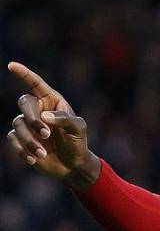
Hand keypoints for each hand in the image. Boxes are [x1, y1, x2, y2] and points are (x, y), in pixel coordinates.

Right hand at [6, 62, 99, 189]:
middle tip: (46, 135)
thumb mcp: (78, 129)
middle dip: (33, 119)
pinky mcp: (21, 139)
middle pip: (24, 103)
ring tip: (43, 153)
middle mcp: (38, 109)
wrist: (72, 165)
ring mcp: (28, 125)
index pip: (36, 84)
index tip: (11, 65)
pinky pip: (13, 139)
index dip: (24, 74)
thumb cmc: (78, 143)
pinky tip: (34, 159)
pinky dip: (22, 149)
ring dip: (30, 140)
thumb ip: (64, 119)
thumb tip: (44, 116)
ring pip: (18, 124)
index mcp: (53, 101)